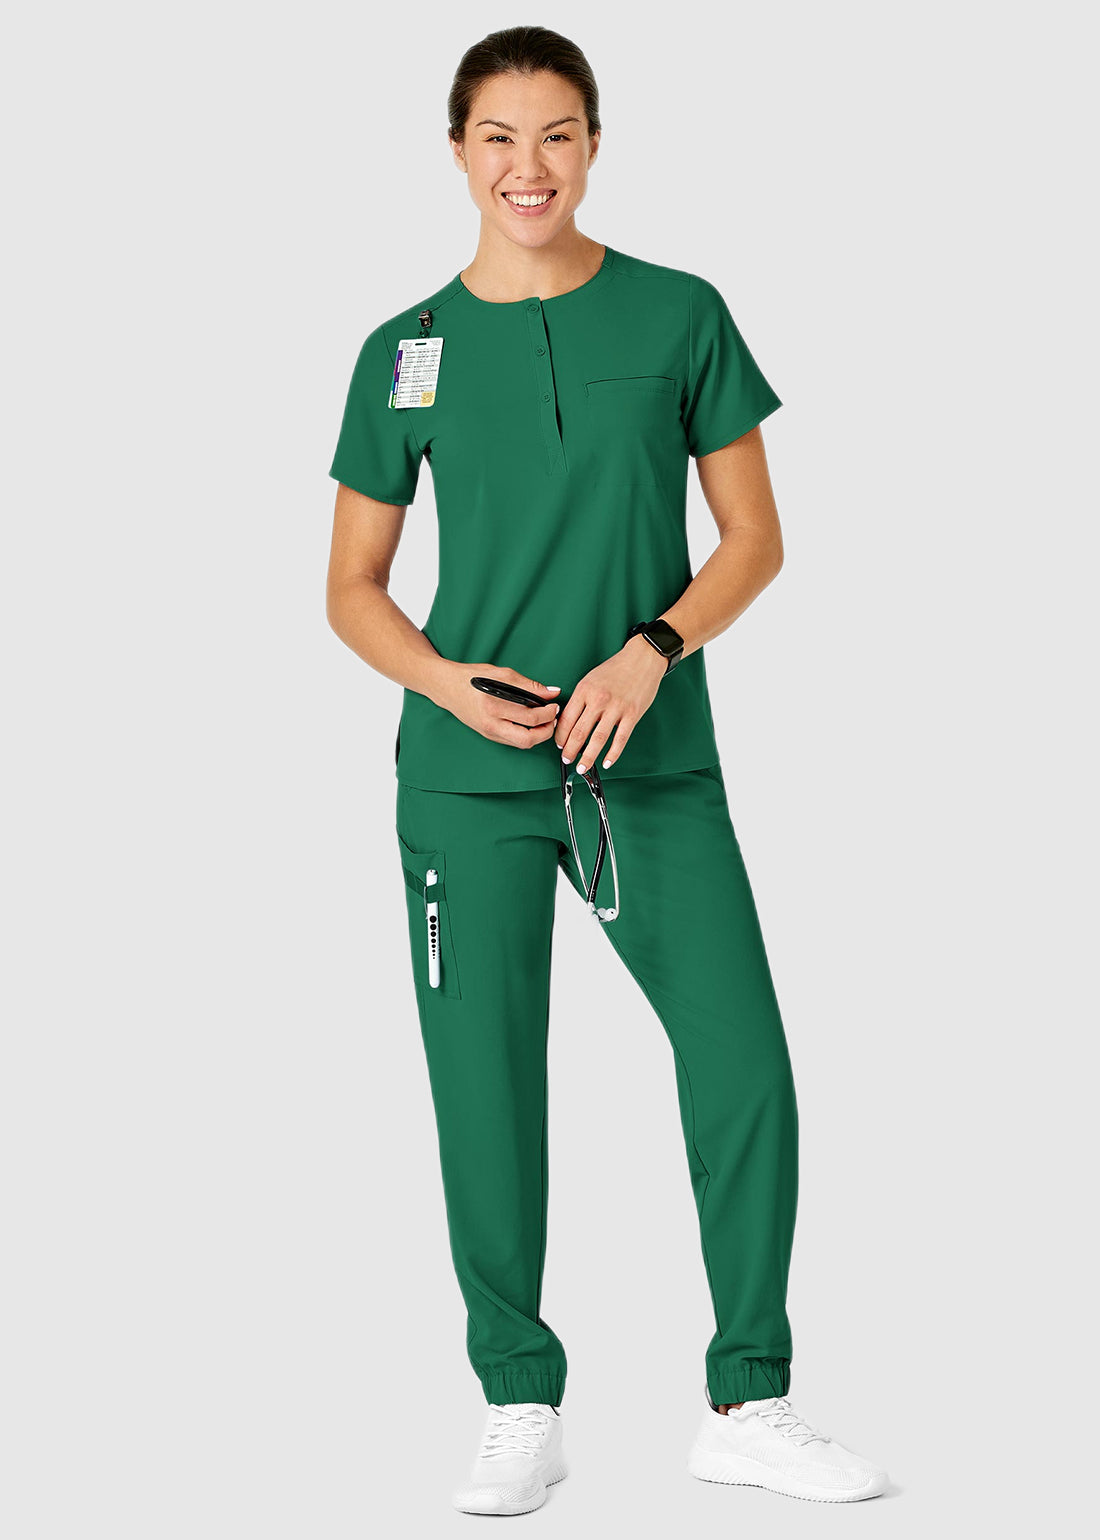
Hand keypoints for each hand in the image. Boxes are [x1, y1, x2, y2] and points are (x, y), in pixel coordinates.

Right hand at [436, 661, 561, 747]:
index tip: (555, 705)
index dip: (548, 713)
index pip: (530, 717)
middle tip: (553, 719)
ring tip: (544, 721)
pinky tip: (530, 724)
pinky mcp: (488, 735)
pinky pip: (512, 741)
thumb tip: (552, 693)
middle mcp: (490, 723)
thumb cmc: (471, 677)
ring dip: (537, 735)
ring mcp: (488, 732)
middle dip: (546, 731)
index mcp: (494, 705)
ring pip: (521, 744)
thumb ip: (528, 685)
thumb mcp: (502, 673)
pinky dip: (525, 735)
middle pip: (527, 739)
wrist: (446, 687)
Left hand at [554, 636, 665, 771]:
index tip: (559, 745)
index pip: (566, 719)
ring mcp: (616, 708)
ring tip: (582, 766)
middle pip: (579, 732)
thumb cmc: (616, 669)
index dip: (560, 736)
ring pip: (598, 739)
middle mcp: (598, 700)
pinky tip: (607, 762)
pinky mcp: (632, 714)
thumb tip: (568, 721)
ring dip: (588, 757)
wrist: (642, 659)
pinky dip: (612, 754)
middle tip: (567, 759)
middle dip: (570, 750)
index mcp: (584, 690)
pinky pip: (621, 739)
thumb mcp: (590, 679)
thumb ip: (580, 700)